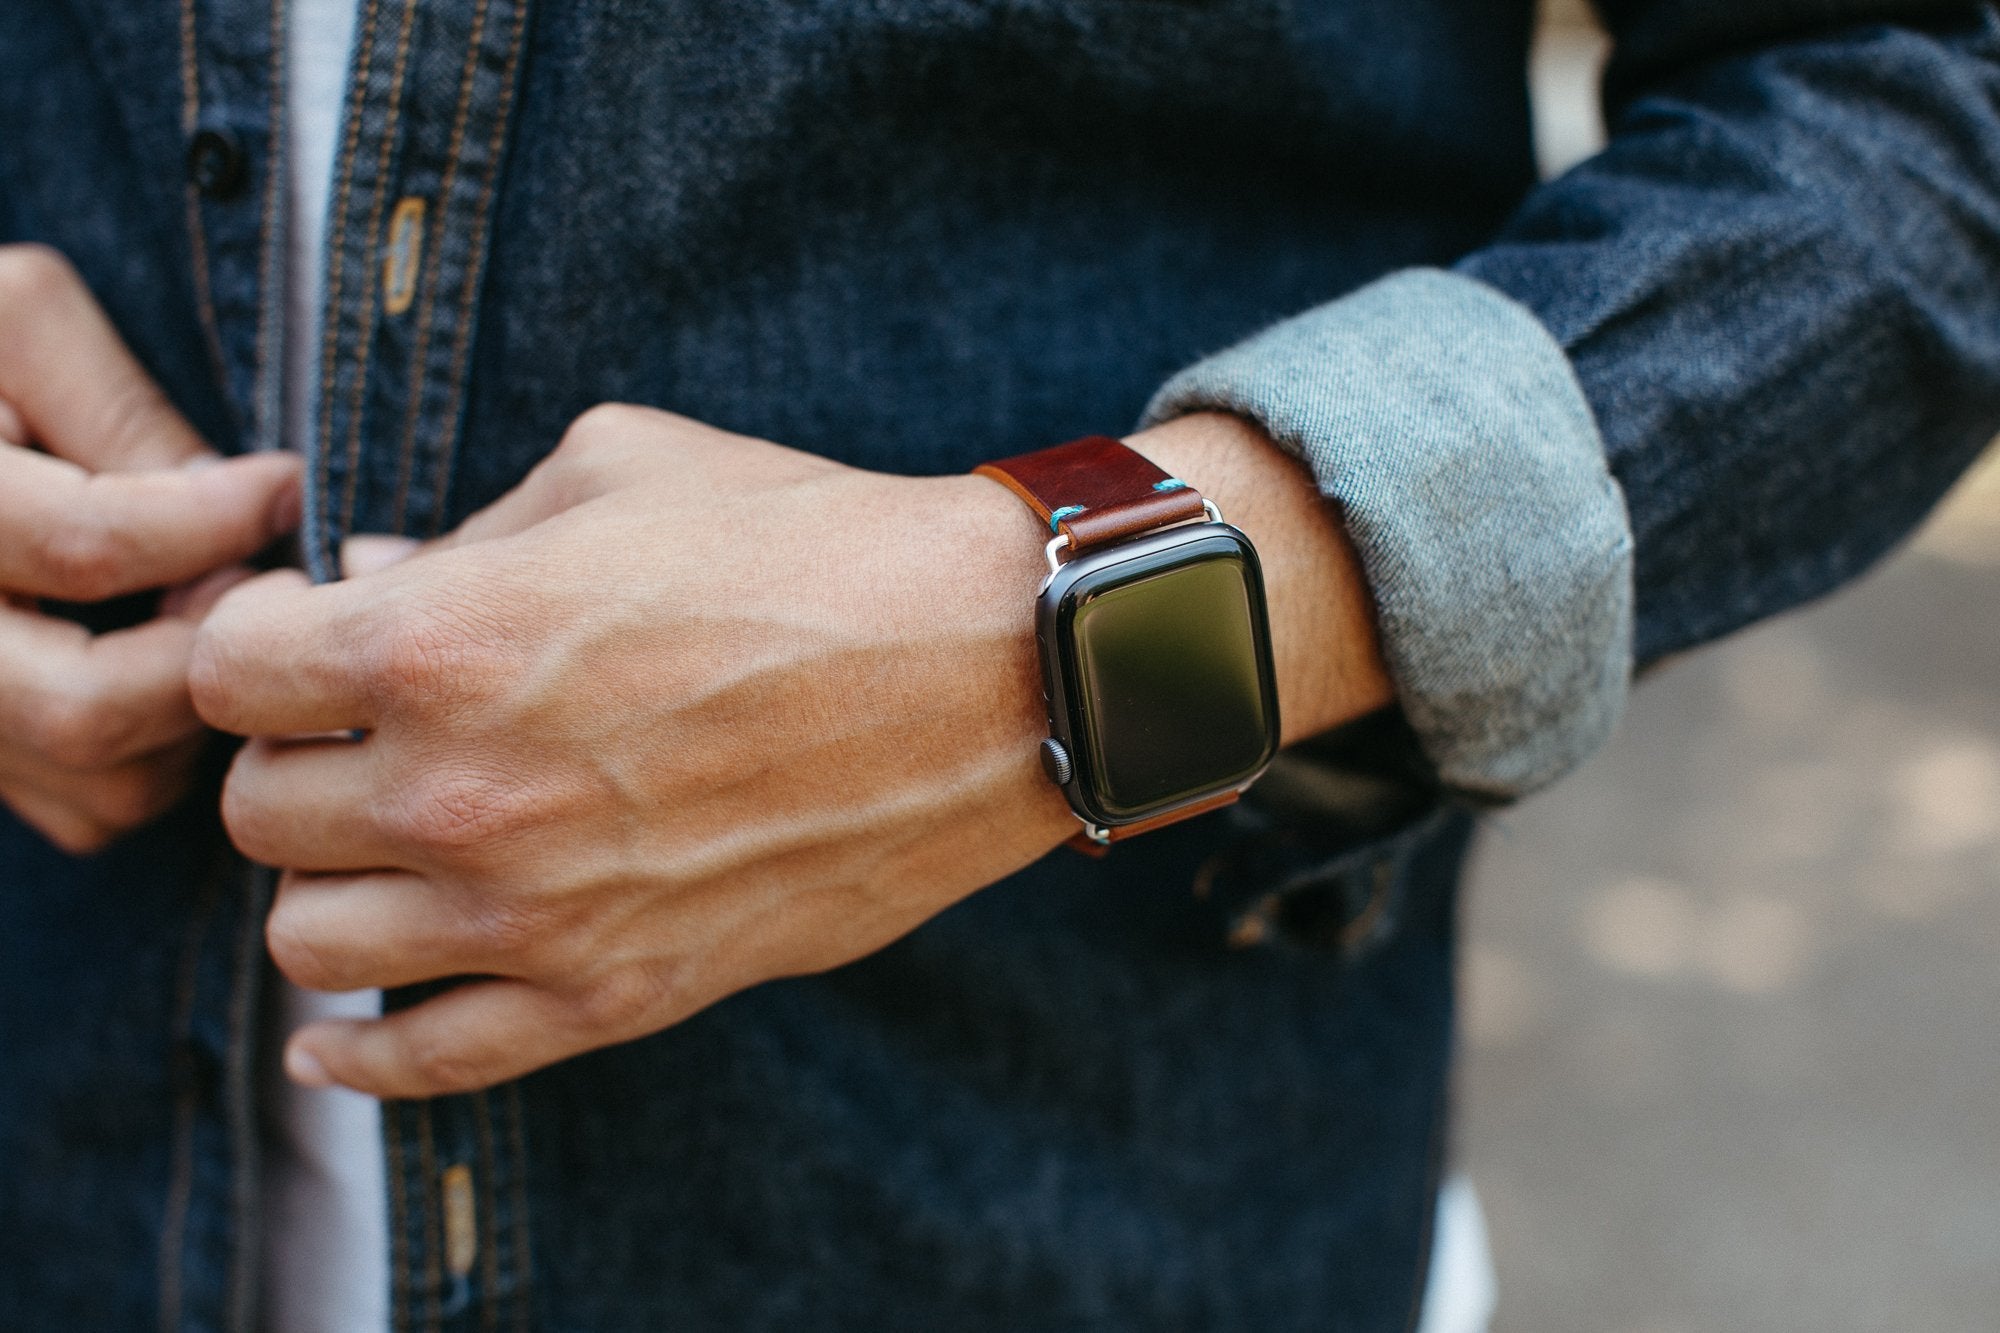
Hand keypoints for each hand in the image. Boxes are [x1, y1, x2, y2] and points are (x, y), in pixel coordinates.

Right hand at [0, 246, 301, 852]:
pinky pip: (92, 810)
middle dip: (208, 652)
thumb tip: (239, 507)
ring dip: (197, 714)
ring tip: (215, 618)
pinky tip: (172, 664)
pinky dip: (163, 755)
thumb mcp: (13, 318)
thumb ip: (117, 406)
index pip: (90, 546)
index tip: (284, 484)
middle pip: (88, 709)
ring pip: (102, 783)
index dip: (217, 518)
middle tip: (266, 586)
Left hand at [194, 406, 1388, 1098]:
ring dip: (331, 880)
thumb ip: (464, 529)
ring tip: (392, 841)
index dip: (256, 637)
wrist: (990, 669)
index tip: (304, 634)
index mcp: (443, 640)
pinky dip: (356, 1053)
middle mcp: (461, 793)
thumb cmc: (813, 544)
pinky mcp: (614, 995)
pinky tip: (340, 1028)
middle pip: (254, 807)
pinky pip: (421, 1064)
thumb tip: (365, 577)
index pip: (227, 665)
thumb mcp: (623, 467)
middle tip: (362, 729)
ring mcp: (534, 914)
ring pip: (309, 938)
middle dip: (292, 754)